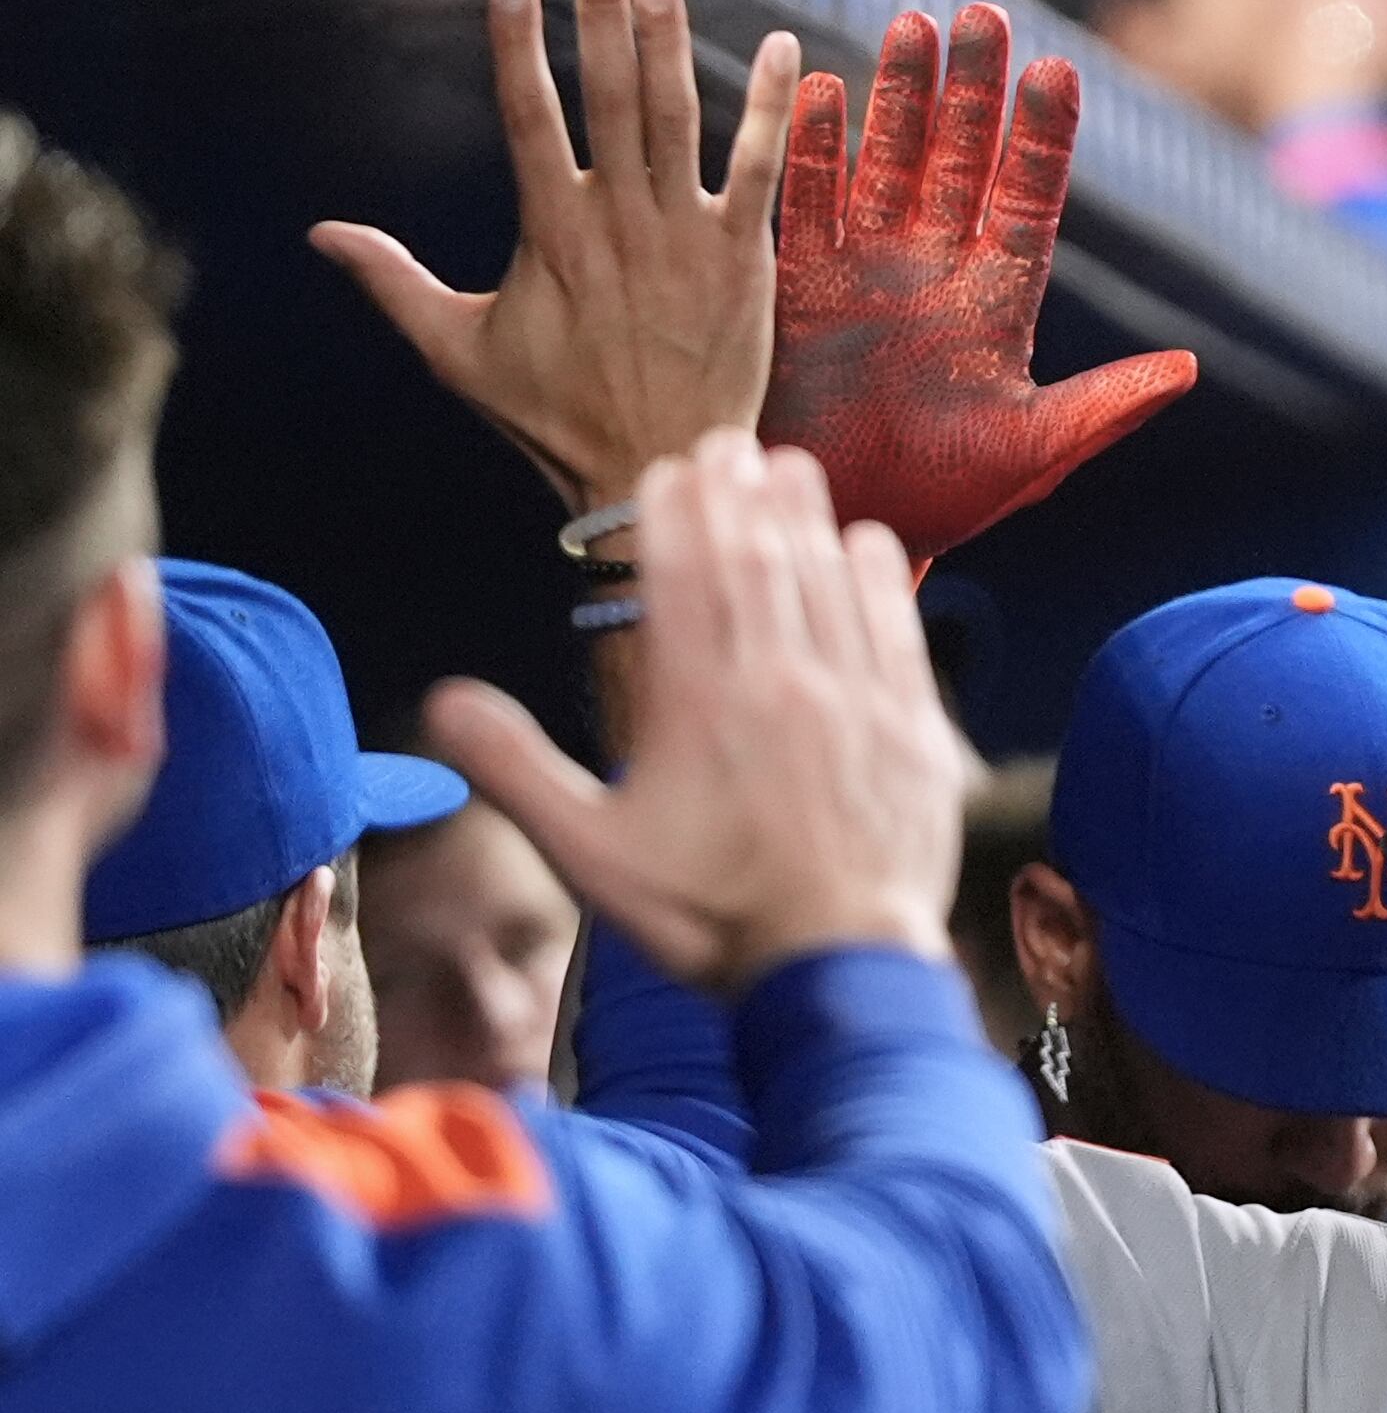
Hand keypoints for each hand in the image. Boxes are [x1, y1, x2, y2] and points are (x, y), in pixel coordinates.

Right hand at [313, 0, 797, 519]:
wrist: (659, 471)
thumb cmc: (556, 420)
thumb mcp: (459, 352)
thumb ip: (393, 283)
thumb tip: (320, 234)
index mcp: (550, 232)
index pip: (527, 116)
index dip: (519, 44)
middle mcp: (617, 221)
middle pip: (609, 97)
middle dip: (603, 15)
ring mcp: (684, 236)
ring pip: (677, 119)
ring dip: (670, 43)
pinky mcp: (744, 259)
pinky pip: (761, 171)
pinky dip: (773, 109)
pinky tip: (786, 49)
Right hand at [425, 432, 965, 993]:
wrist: (843, 969)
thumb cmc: (714, 917)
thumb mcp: (591, 853)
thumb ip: (516, 770)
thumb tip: (442, 701)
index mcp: (700, 701)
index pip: (683, 576)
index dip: (675, 513)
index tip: (668, 470)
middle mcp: (782, 682)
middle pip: (759, 560)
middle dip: (740, 493)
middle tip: (729, 442)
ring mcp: (858, 701)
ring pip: (829, 580)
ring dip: (806, 517)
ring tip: (790, 468)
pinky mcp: (917, 730)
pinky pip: (897, 630)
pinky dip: (878, 579)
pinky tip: (867, 543)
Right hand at [762, 6, 1195, 562]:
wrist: (849, 525)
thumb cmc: (948, 501)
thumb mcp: (1034, 454)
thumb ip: (1103, 408)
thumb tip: (1187, 371)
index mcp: (999, 302)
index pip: (1030, 200)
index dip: (1043, 138)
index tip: (1059, 71)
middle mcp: (935, 270)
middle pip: (961, 161)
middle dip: (974, 90)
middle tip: (983, 14)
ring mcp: (866, 269)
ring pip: (889, 161)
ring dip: (899, 96)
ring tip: (912, 25)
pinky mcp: (800, 284)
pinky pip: (807, 201)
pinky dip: (811, 148)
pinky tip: (817, 87)